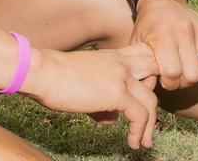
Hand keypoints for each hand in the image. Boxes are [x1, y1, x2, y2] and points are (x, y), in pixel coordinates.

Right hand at [19, 44, 159, 148]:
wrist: (42, 72)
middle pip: (155, 72)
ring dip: (150, 124)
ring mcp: (121, 77)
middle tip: (149, 117)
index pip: (144, 57)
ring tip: (144, 141)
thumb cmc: (54, 78)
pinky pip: (139, 115)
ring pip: (151, 100)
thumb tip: (111, 119)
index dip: (149, 76)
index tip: (144, 94)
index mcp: (113, 56)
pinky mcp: (117, 93)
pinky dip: (138, 131)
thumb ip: (101, 100)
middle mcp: (121, 63)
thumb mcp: (84, 84)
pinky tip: (132, 142)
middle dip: (156, 94)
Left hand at [130, 0, 197, 90]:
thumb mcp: (136, 44)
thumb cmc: (147, 27)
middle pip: (192, 76)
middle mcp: (185, 31)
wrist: (163, 1)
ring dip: (195, 79)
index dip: (167, 82)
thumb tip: (148, 89)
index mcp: (163, 34)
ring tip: (184, 71)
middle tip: (174, 76)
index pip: (172, 72)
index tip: (162, 77)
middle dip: (182, 83)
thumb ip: (140, 67)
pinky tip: (194, 65)